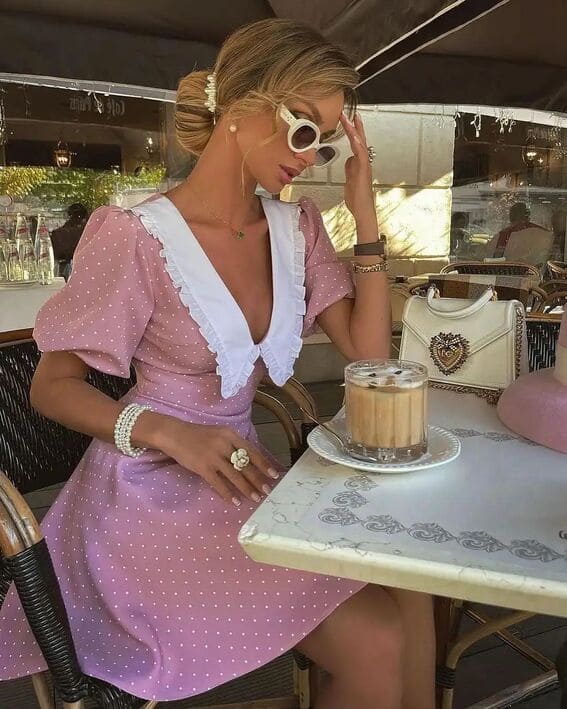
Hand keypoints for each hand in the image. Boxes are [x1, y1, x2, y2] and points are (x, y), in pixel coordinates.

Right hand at [159, 419, 278, 506]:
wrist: (174, 434)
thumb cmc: (198, 435)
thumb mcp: (219, 433)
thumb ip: (233, 443)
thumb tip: (249, 459)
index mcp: (230, 435)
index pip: (252, 451)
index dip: (264, 464)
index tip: (274, 474)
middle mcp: (224, 445)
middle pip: (245, 465)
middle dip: (258, 479)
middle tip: (267, 490)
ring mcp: (213, 456)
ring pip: (235, 476)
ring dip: (246, 488)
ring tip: (255, 498)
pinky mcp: (203, 467)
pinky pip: (219, 483)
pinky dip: (228, 494)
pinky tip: (236, 501)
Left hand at [339, 112, 374, 221]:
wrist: (362, 210)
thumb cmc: (357, 198)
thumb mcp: (349, 180)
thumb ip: (350, 169)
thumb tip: (349, 159)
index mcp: (359, 163)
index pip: (356, 143)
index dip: (352, 131)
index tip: (347, 119)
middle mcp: (364, 161)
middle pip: (359, 139)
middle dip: (353, 126)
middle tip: (348, 112)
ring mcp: (364, 165)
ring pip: (360, 144)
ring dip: (354, 131)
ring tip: (349, 119)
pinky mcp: (364, 170)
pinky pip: (361, 154)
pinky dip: (357, 144)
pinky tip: (353, 136)